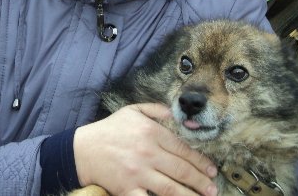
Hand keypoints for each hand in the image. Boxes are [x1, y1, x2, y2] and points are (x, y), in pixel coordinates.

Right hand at [74, 103, 217, 195]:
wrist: (84, 149)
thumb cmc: (110, 129)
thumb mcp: (132, 111)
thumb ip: (155, 109)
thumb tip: (174, 114)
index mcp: (150, 132)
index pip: (182, 149)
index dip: (200, 161)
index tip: (211, 169)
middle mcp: (147, 152)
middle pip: (181, 170)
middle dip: (201, 181)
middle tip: (213, 188)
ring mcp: (138, 173)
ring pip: (171, 188)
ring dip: (190, 195)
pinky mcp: (128, 189)